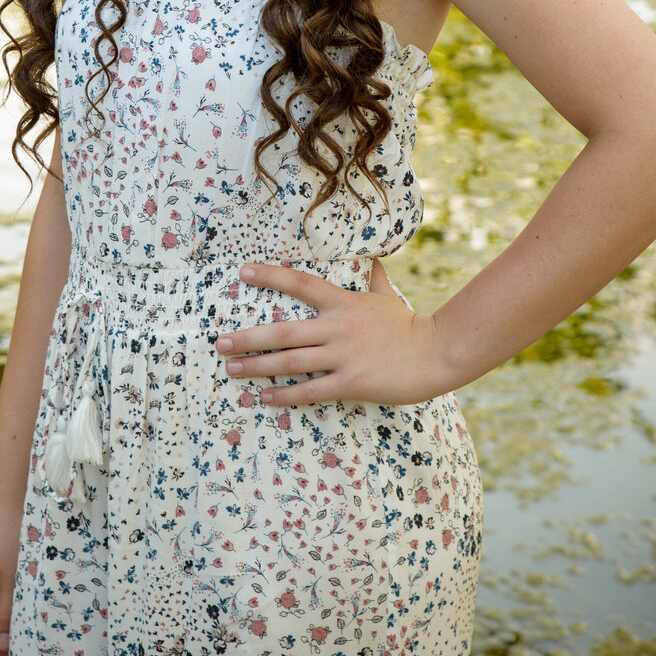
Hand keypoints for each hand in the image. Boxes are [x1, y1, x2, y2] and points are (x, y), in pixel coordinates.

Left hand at [216, 261, 450, 407]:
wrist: (435, 352)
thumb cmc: (408, 325)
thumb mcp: (386, 296)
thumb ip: (374, 277)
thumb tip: (373, 258)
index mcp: (343, 302)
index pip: (300, 284)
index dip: (270, 276)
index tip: (243, 272)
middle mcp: (337, 327)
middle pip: (283, 331)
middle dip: (248, 337)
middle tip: (220, 342)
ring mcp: (343, 355)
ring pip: (291, 362)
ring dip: (257, 366)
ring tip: (232, 369)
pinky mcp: (351, 382)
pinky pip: (310, 390)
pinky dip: (285, 394)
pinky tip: (265, 397)